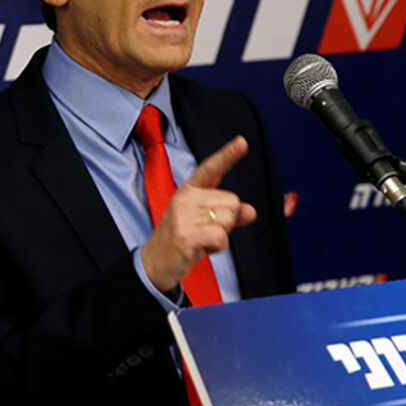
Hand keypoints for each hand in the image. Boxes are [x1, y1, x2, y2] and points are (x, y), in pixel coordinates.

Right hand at [141, 135, 256, 291]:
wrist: (154, 262)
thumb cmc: (180, 239)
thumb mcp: (202, 222)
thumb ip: (229, 214)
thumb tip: (250, 211)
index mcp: (189, 191)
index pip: (210, 169)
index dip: (228, 155)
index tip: (242, 142)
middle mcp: (185, 198)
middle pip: (232, 201)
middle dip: (226, 221)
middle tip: (204, 231)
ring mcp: (183, 216)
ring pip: (228, 220)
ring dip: (221, 236)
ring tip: (200, 240)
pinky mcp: (186, 235)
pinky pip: (221, 237)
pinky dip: (216, 247)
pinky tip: (200, 248)